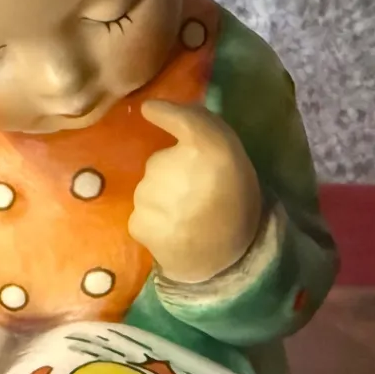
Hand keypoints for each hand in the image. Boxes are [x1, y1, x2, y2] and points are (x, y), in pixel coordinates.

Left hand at [130, 101, 262, 283]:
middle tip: (197, 196)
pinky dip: (154, 221)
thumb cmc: (236, 207)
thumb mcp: (234, 161)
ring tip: (187, 217)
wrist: (228, 265)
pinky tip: (175, 232)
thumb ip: (205, 129)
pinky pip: (141, 214)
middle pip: (160, 162)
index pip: (183, 119)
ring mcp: (152, 196)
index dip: (166, 112)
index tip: (152, 110)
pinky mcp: (138, 222)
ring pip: (148, 189)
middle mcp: (175, 167)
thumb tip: (159, 107)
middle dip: (173, 174)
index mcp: (211, 150)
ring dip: (162, 199)